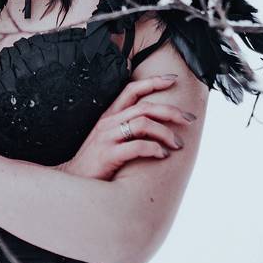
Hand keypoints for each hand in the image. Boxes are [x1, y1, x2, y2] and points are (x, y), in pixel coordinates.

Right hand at [55, 74, 197, 180]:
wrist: (72, 183)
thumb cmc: (96, 162)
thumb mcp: (109, 139)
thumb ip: (126, 129)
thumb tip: (155, 125)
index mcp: (109, 116)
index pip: (131, 89)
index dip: (153, 82)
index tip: (173, 79)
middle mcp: (108, 123)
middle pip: (145, 106)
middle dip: (171, 111)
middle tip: (189, 119)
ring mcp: (107, 138)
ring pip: (144, 124)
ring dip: (166, 133)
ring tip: (177, 144)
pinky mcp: (108, 156)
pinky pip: (137, 146)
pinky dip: (155, 149)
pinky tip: (162, 155)